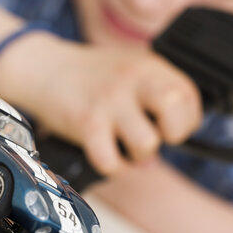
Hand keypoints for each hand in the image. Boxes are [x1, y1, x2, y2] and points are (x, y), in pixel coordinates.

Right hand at [26, 41, 202, 174]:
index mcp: (148, 66)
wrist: (44, 68)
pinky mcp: (87, 122)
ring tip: (124, 144)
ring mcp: (109, 100)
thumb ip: (150, 104)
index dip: (186, 119)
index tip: (169, 125)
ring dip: (138, 155)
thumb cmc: (89, 75)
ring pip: (147, 144)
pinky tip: (105, 152)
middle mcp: (132, 79)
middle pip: (175, 108)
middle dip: (172, 133)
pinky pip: (112, 163)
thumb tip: (156, 156)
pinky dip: (112, 166)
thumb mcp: (128, 72)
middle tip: (155, 134)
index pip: (188, 96)